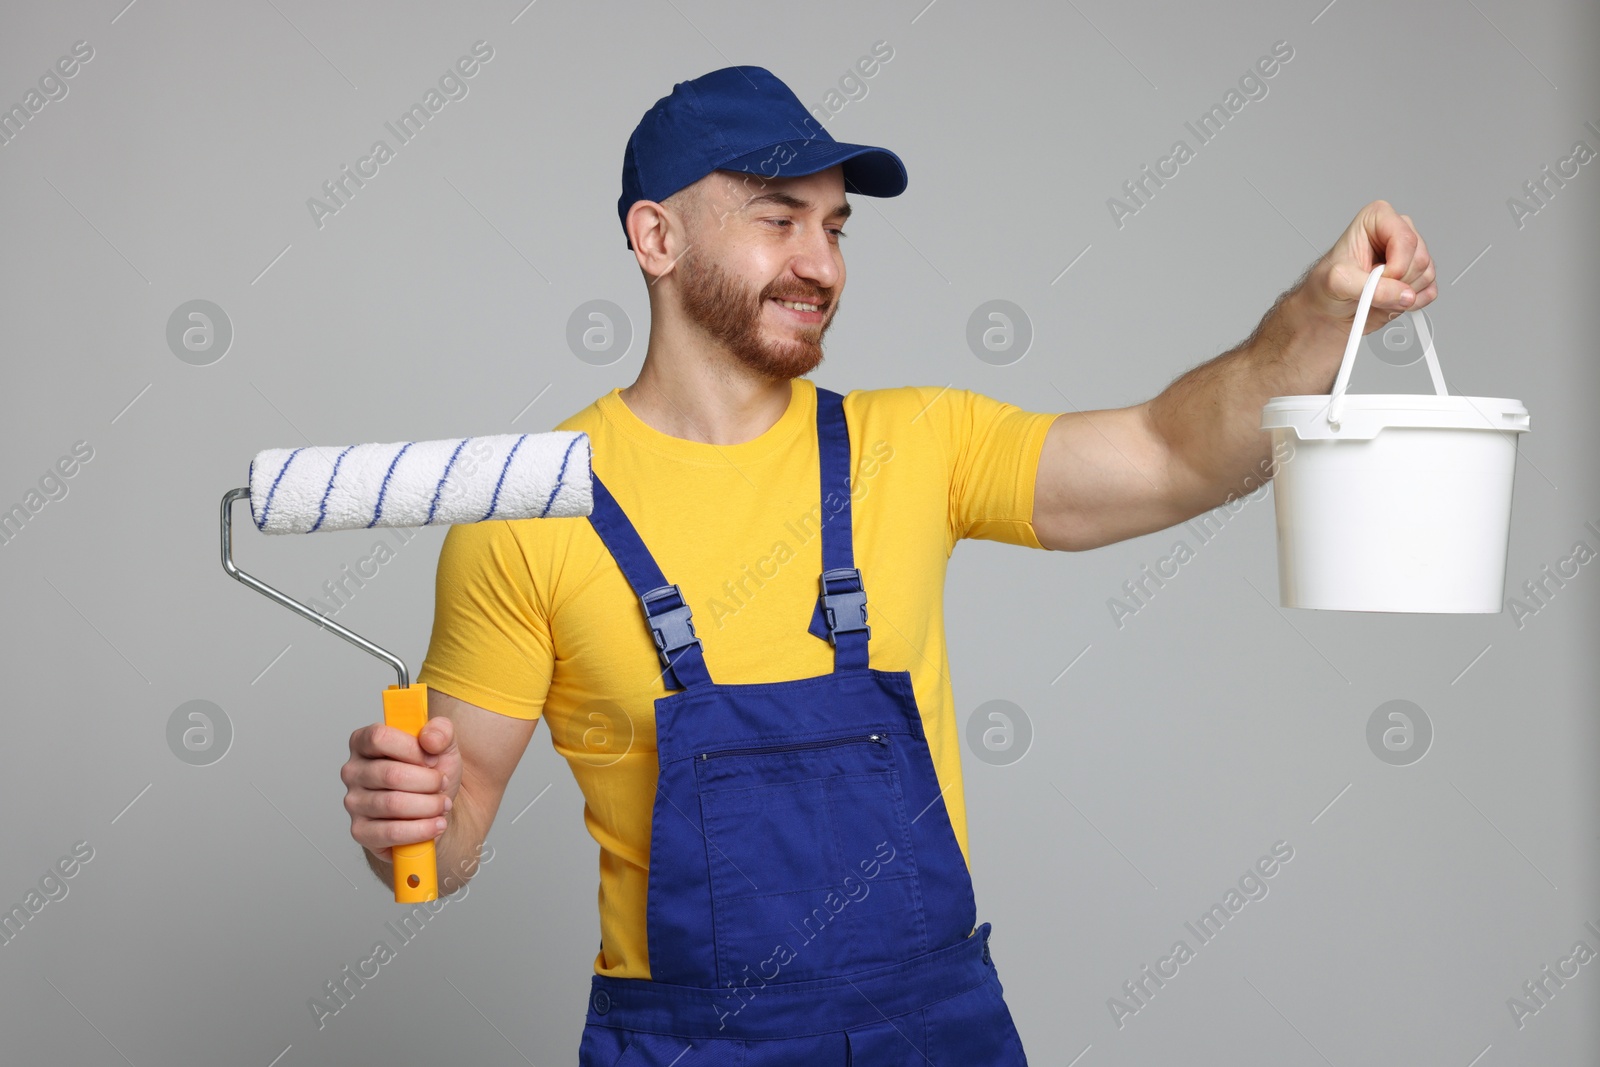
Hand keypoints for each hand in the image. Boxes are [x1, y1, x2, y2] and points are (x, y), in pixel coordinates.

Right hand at [342, 716, 460, 862]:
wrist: (434, 809)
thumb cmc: (431, 774)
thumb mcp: (443, 745)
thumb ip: (441, 731)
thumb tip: (429, 739)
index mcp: (364, 742)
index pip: (379, 738)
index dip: (412, 749)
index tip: (432, 758)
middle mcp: (353, 771)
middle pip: (390, 774)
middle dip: (428, 782)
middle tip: (442, 785)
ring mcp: (353, 802)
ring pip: (393, 804)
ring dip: (429, 806)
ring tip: (442, 805)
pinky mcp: (360, 831)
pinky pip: (391, 832)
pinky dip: (421, 829)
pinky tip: (436, 824)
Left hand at [1301, 200, 1437, 334]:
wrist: (1327, 310)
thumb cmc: (1326, 287)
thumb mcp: (1339, 283)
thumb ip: (1372, 288)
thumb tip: (1405, 295)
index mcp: (1377, 219)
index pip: (1405, 238)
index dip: (1396, 265)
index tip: (1376, 278)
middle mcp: (1397, 233)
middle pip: (1420, 258)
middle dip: (1397, 282)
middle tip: (1371, 288)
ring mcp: (1410, 254)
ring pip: (1427, 274)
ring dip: (1402, 294)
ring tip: (1376, 294)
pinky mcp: (1417, 276)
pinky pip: (1430, 291)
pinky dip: (1411, 303)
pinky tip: (1389, 301)